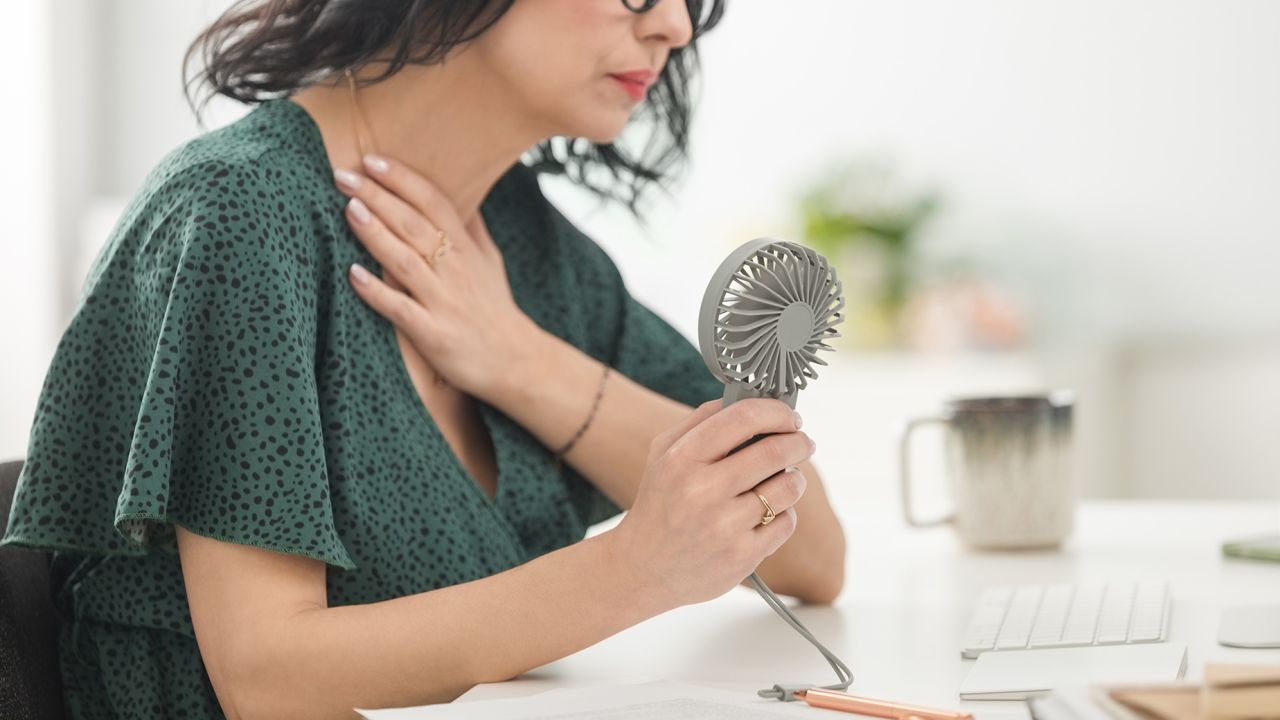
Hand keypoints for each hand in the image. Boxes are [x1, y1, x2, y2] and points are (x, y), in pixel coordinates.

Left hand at [334, 155, 541, 399]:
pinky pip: (401, 309)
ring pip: (405, 261)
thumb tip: (461, 194)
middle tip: (342, 174)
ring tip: (349, 208)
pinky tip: (352, 275)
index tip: (372, 159)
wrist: (517, 363)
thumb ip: (472, 227)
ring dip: (375, 234)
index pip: (433, 202)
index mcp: (465, 248)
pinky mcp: (434, 334)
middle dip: (378, 196)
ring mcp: (444, 302)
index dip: (403, 179)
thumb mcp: (490, 261)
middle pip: (413, 224)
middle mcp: (454, 269)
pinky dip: (377, 292)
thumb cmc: (496, 310)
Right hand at [608, 398, 814, 609]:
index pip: (742, 418)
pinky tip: (768, 513)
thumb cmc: (660, 505)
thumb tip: (744, 398)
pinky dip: (784, 513)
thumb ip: (700, 421)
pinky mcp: (742, 556)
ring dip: (795, 478)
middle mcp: (702, 490)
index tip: (790, 417)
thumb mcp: (663, 454)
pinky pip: (786, 522)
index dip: (776, 411)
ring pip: (787, 488)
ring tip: (787, 478)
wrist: (643, 569)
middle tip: (803, 442)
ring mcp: (724, 526)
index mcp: (682, 458)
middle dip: (799, 442)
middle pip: (774, 452)